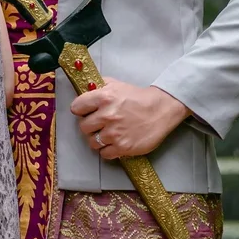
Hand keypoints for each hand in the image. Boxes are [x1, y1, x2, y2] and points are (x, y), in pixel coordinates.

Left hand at [69, 80, 189, 159]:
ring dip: (97, 139)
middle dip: (89, 126)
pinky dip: (108, 150)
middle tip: (98, 124)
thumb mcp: (116, 84)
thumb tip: (84, 89)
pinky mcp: (124, 147)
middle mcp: (107, 116)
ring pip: (92, 142)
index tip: (85, 112)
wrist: (161, 110)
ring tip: (107, 134)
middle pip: (83, 127)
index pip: (76, 108)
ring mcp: (115, 133)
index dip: (80, 110)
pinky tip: (114, 143)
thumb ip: (98, 86)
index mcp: (103, 98)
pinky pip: (104, 154)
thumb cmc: (138, 97)